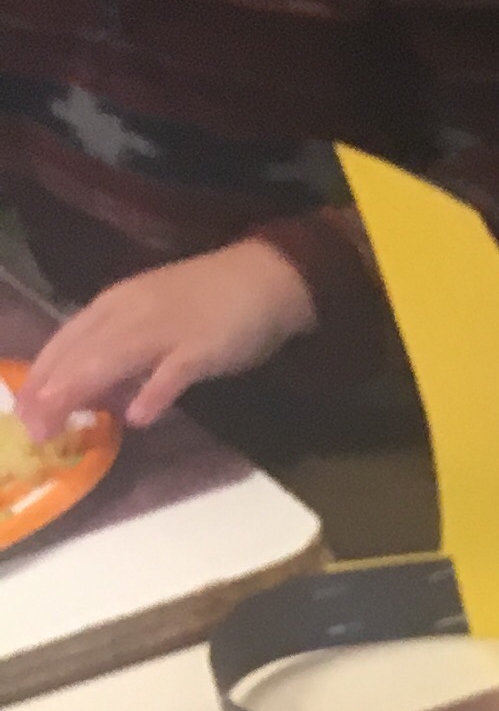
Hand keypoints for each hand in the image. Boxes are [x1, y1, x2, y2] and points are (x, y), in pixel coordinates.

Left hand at [21, 239, 317, 427]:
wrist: (263, 278)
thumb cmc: (206, 301)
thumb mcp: (150, 321)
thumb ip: (121, 355)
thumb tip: (94, 394)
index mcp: (112, 306)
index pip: (63, 343)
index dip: (40, 378)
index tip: (23, 413)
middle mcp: (129, 315)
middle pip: (79, 355)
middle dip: (51, 393)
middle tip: (33, 431)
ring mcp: (165, 330)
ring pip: (111, 360)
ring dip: (82, 393)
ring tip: (60, 426)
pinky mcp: (202, 347)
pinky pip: (172, 371)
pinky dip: (153, 392)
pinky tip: (138, 417)